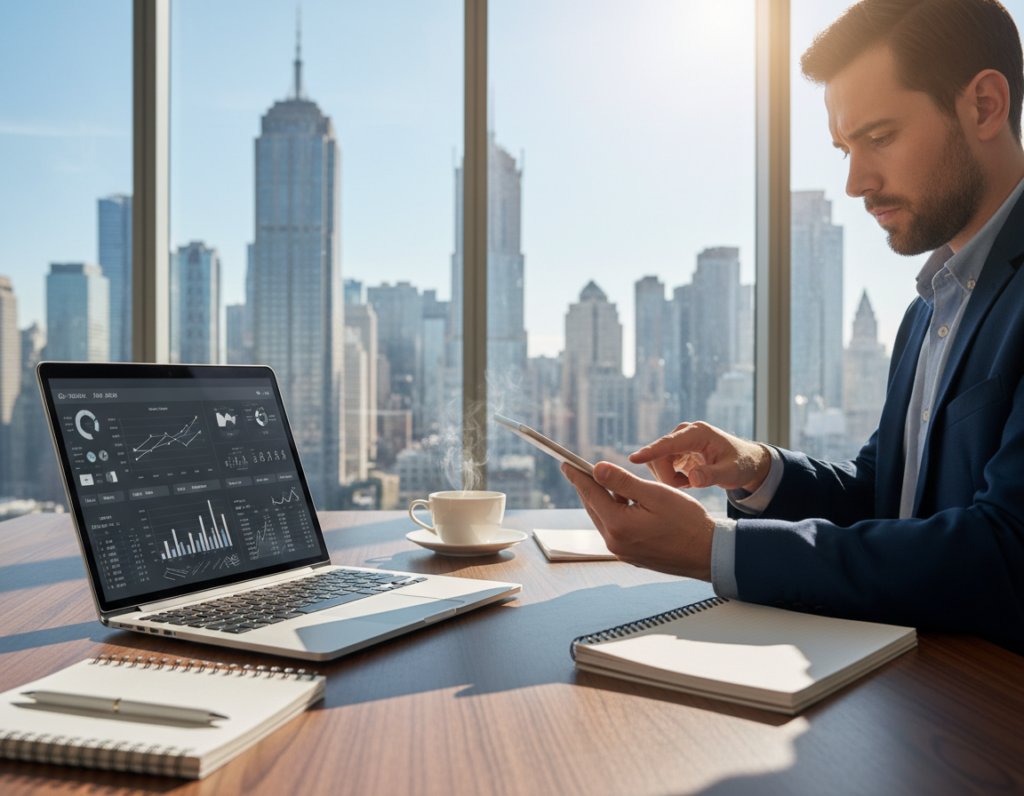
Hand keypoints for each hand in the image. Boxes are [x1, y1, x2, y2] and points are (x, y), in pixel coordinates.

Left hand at [560, 462, 714, 579]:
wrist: (708, 553)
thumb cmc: (687, 522)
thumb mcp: (655, 494)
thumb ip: (623, 481)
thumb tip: (597, 469)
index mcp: (618, 526)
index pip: (590, 494)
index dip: (578, 476)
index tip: (566, 464)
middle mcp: (615, 542)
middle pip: (594, 507)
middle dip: (589, 486)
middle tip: (582, 469)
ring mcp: (623, 551)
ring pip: (605, 518)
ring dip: (605, 500)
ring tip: (609, 483)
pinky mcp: (632, 555)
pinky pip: (616, 529)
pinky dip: (616, 513)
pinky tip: (626, 503)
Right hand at [628, 422, 770, 492]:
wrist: (745, 461)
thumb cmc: (741, 465)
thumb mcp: (732, 473)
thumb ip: (712, 475)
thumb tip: (692, 478)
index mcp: (698, 433)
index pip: (668, 443)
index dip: (651, 452)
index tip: (633, 459)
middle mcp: (684, 433)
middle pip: (659, 456)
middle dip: (666, 476)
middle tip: (687, 486)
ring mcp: (678, 442)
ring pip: (657, 462)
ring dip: (668, 477)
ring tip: (691, 482)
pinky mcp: (675, 451)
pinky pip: (661, 466)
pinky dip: (671, 477)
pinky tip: (688, 480)